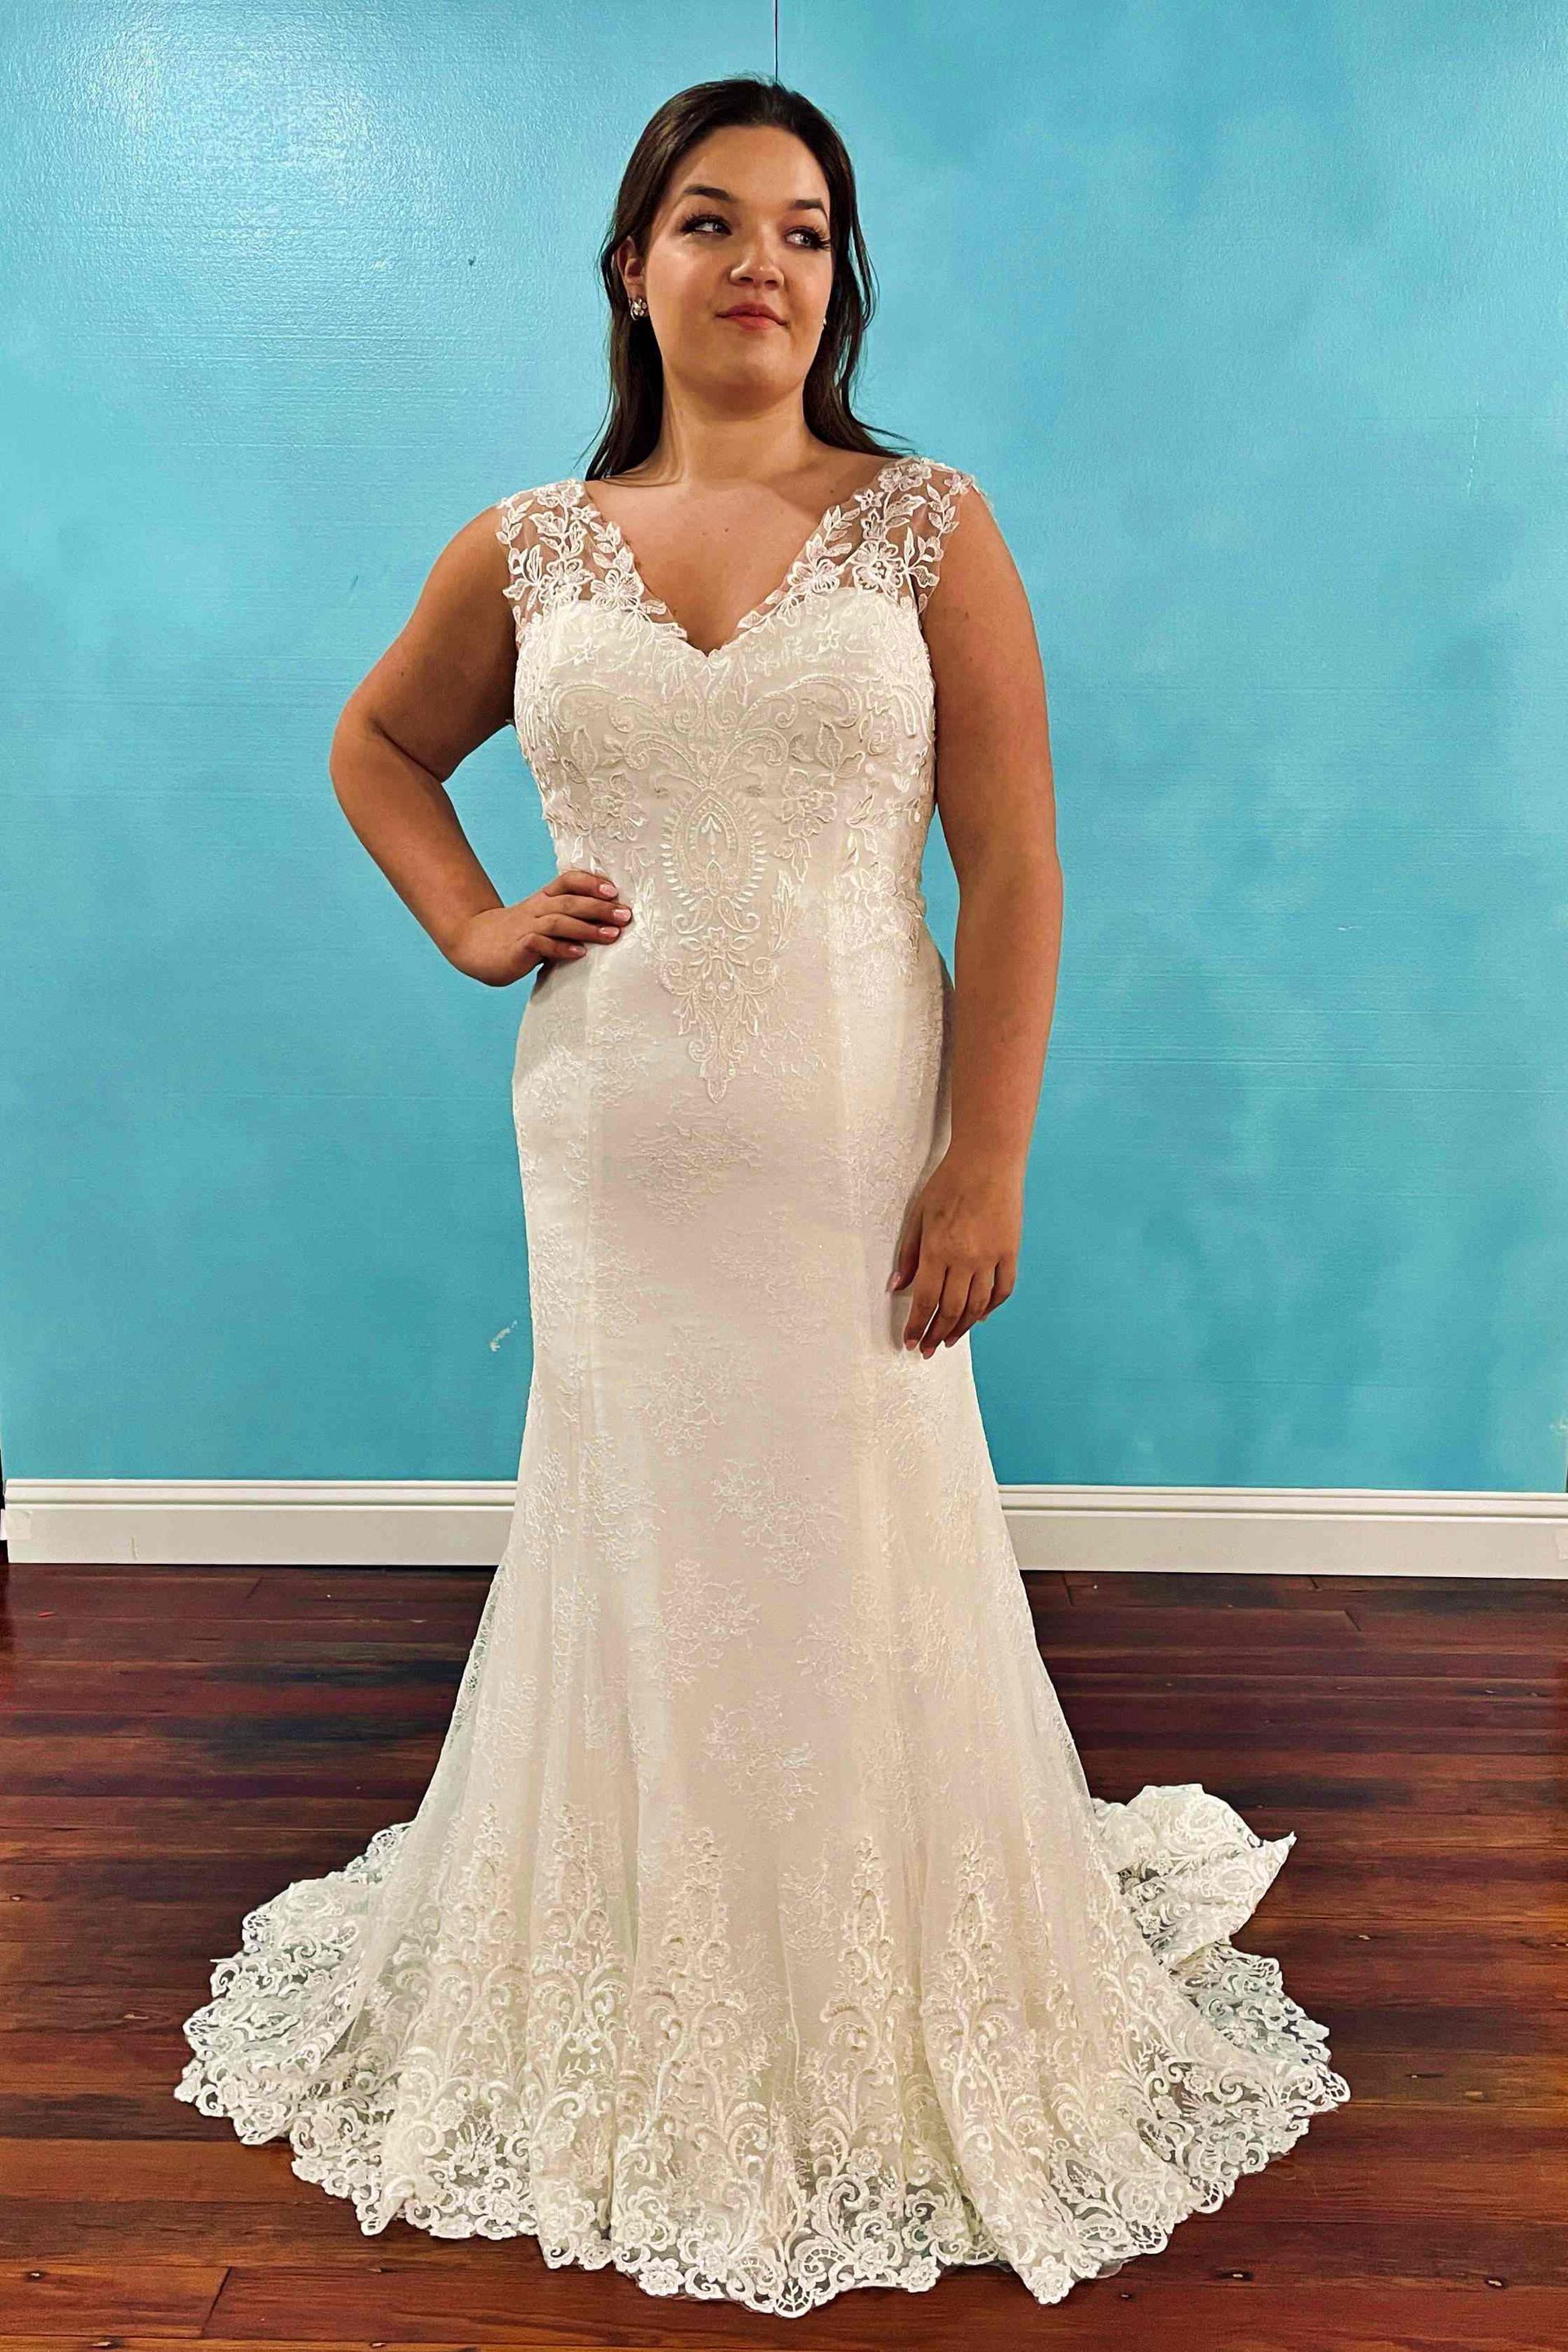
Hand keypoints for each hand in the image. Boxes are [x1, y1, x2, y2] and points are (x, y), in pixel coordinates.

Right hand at [446, 868, 632, 985]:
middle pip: (570, 901)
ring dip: (587, 928)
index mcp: (543, 899)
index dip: (590, 883)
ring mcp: (526, 927)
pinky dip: (562, 948)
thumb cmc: (517, 935)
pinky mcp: (518, 947)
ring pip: (558, 920)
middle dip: (600, 907)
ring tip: (612, 935)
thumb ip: (569, 921)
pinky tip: (580, 954)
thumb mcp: (543, 923)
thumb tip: (608, 925)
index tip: (615, 891)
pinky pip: (540, 944)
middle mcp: (536, 909)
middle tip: (625, 915)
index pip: (568, 881)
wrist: (472, 943)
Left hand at [887, 1151, 1021, 1355]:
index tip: (911, 1342)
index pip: (925, 1300)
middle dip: (937, 1334)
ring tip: (949, 1340)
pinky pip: (1002, 1290)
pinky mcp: (1010, 1252)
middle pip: (950, 1309)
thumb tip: (896, 1287)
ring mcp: (991, 1257)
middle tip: (928, 1349)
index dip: (917, 1326)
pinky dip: (990, 1308)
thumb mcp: (919, 1215)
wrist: (988, 1160)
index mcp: (938, 1250)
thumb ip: (908, 1254)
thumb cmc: (949, 1182)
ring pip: (977, 1306)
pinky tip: (978, 1317)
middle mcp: (965, 1259)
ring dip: (961, 1327)